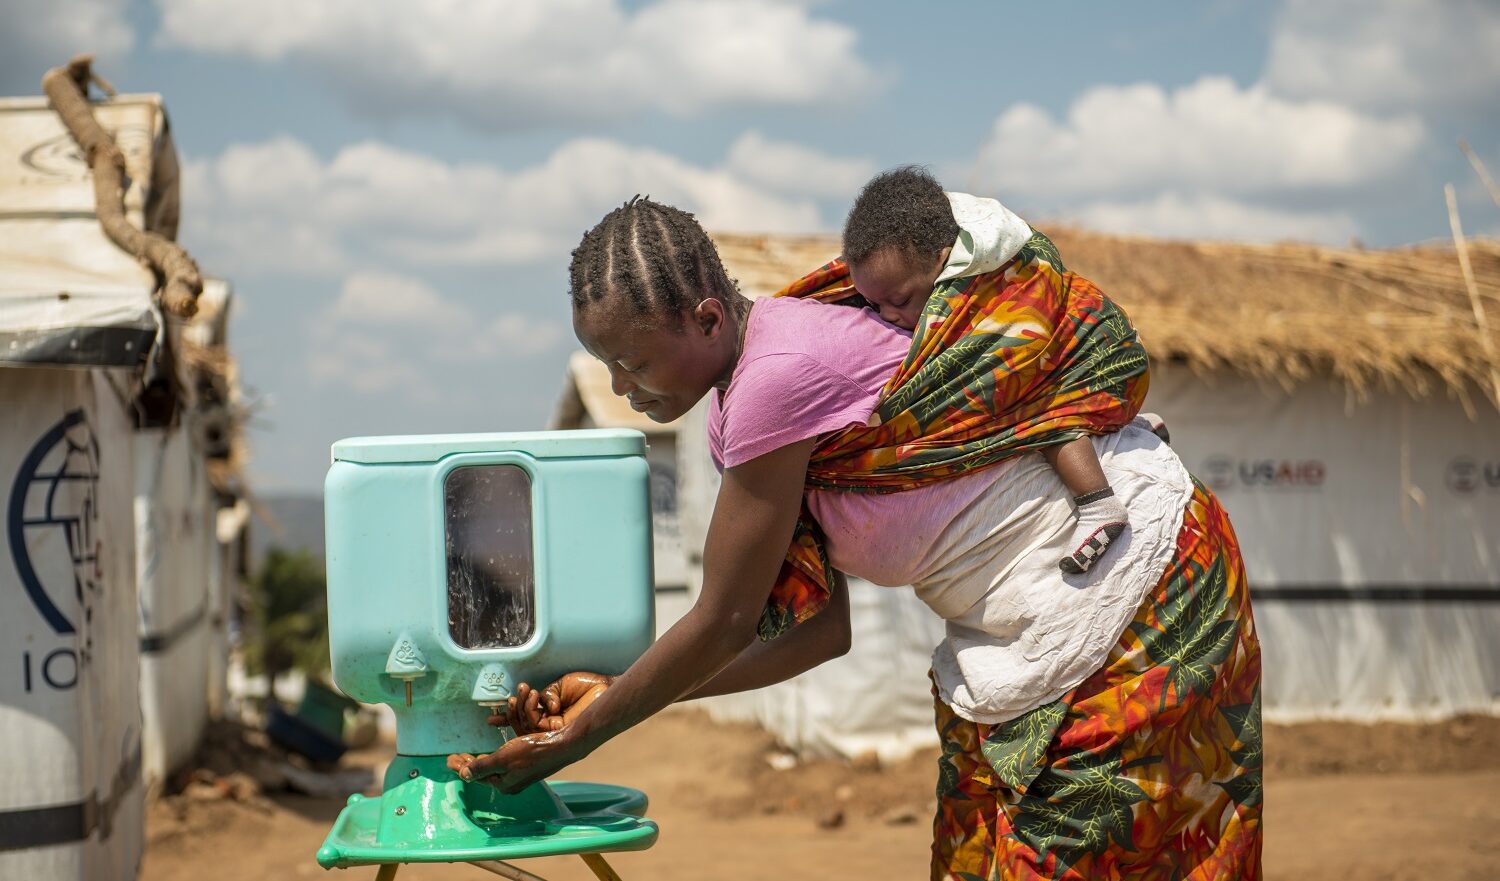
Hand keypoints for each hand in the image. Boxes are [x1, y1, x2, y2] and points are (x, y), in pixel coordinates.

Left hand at [446, 726, 592, 792]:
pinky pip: (502, 764)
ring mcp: (518, 775)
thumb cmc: (532, 751)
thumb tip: (464, 775)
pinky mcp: (525, 766)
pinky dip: (491, 757)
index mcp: (503, 783)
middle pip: (483, 773)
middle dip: (467, 764)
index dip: (461, 767)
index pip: (475, 776)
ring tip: (467, 756)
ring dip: (478, 761)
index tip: (449, 760)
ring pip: (492, 769)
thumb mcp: (503, 758)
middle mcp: (510, 783)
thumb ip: (482, 766)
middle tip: (454, 757)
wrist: (561, 746)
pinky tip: (490, 753)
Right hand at [491, 672, 613, 734]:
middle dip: (513, 713)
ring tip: (527, 691)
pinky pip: (536, 726)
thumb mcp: (556, 688)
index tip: (491, 718)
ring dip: (523, 708)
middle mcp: (549, 727)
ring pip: (526, 728)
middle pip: (522, 727)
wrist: (603, 687)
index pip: (524, 721)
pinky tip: (534, 698)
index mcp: (548, 716)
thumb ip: (541, 696)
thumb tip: (535, 704)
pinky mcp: (558, 732)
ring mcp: (553, 732)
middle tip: (511, 697)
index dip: (508, 719)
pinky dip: (531, 710)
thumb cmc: (584, 686)